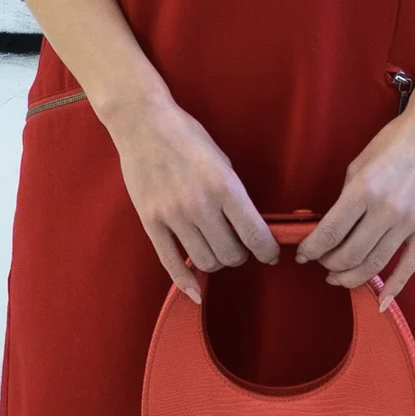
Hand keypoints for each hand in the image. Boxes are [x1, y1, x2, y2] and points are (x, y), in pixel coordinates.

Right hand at [107, 90, 281, 301]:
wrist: (144, 124)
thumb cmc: (188, 137)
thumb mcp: (223, 161)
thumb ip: (236, 196)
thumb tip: (251, 228)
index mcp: (225, 187)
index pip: (256, 236)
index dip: (268, 252)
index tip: (270, 254)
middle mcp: (200, 206)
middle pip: (231, 255)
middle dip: (240, 254)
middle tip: (238, 244)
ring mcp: (173, 216)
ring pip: (205, 262)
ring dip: (217, 261)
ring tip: (217, 248)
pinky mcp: (151, 223)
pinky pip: (171, 264)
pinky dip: (186, 283)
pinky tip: (196, 291)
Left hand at [293, 104, 414, 309]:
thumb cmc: (395, 140)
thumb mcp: (360, 162)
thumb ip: (347, 196)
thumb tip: (332, 225)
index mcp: (364, 189)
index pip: (330, 232)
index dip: (312, 249)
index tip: (303, 255)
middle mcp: (386, 209)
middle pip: (350, 254)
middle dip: (329, 264)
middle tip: (322, 264)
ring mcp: (410, 221)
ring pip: (376, 264)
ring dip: (352, 277)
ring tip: (339, 278)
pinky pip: (410, 265)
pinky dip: (394, 287)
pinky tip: (381, 302)